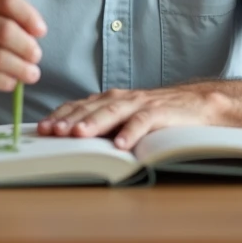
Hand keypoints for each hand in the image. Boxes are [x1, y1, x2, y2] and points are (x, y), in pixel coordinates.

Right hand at [0, 0, 47, 97]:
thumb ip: (12, 16)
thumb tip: (37, 32)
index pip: (6, 0)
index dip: (29, 16)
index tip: (41, 31)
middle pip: (3, 29)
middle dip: (26, 46)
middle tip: (36, 57)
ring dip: (20, 68)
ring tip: (31, 74)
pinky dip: (4, 81)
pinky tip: (12, 82)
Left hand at [37, 86, 230, 148]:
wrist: (199, 105)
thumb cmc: (159, 114)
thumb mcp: (126, 117)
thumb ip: (104, 124)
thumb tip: (71, 140)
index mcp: (111, 99)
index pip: (79, 105)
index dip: (60, 116)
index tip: (42, 128)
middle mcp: (123, 98)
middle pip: (91, 107)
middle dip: (70, 120)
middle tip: (53, 132)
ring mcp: (142, 103)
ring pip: (113, 111)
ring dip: (94, 122)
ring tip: (79, 135)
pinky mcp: (161, 112)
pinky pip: (144, 121)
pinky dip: (132, 131)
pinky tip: (121, 144)